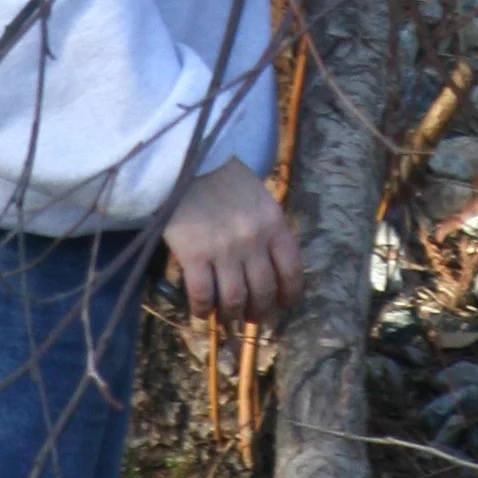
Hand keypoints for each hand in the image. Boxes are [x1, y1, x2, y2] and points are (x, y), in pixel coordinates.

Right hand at [163, 158, 301, 321]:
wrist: (186, 160)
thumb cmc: (223, 179)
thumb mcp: (259, 199)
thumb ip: (268, 231)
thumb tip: (270, 271)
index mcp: (274, 224)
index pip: (291, 271)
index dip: (289, 295)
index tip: (283, 305)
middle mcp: (253, 240)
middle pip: (263, 291)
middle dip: (259, 311)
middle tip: (253, 316)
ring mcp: (223, 249)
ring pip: (234, 299)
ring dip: (232, 314)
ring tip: (228, 316)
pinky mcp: (194, 254)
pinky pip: (202, 295)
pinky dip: (203, 310)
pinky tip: (202, 311)